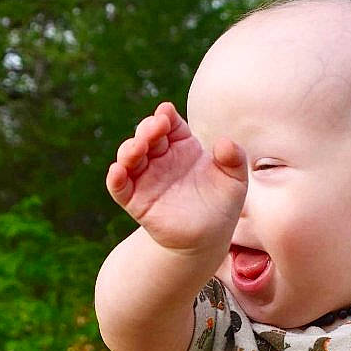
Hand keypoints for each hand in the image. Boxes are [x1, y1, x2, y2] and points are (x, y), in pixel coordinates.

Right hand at [106, 101, 247, 255]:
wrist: (209, 238)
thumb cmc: (221, 204)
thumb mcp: (235, 179)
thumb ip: (234, 158)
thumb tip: (224, 142)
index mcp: (183, 146)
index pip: (169, 124)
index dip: (166, 116)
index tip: (166, 112)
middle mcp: (161, 158)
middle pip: (147, 135)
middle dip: (148, 128)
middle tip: (156, 126)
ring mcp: (147, 179)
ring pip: (129, 157)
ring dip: (129, 149)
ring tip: (138, 147)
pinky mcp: (137, 201)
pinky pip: (120, 187)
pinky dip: (115, 178)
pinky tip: (117, 171)